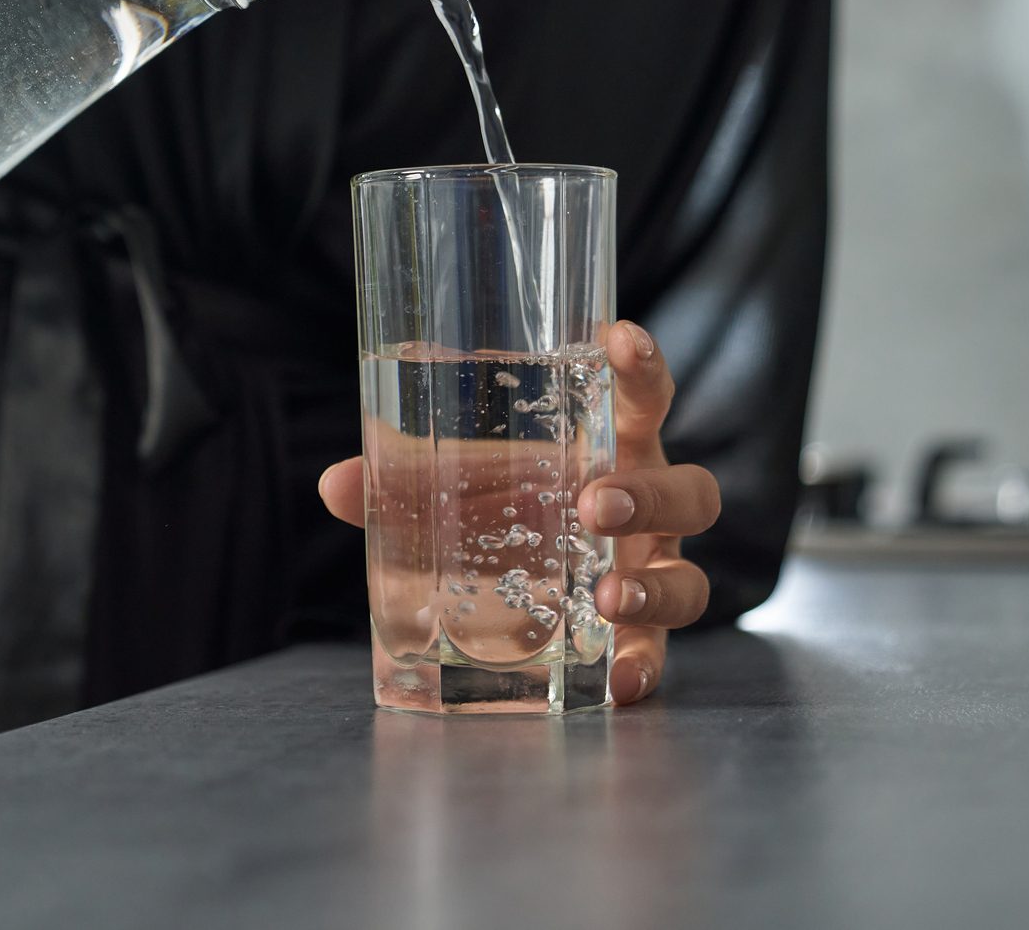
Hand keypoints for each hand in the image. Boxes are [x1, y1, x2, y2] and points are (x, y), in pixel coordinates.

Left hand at [319, 321, 718, 704]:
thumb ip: (405, 476)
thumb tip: (337, 484)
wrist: (529, 579)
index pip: (644, 397)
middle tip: (596, 503)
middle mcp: (649, 508)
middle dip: (651, 496)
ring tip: (607, 599)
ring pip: (690, 579)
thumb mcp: (460, 480)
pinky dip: (643, 669)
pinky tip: (618, 687)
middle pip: (691, 493)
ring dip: (655, 588)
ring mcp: (652, 573)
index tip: (620, 341)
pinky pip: (660, 656)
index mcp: (614, 448)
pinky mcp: (640, 635)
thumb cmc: (509, 502)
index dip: (643, 367)